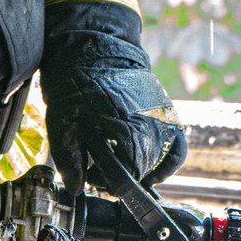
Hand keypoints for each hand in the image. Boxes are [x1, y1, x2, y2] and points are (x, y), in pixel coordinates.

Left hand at [40, 34, 187, 196]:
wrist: (94, 51)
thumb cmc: (77, 84)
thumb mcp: (63, 122)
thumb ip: (70, 159)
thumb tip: (77, 188)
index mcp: (128, 127)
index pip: (129, 173)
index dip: (108, 181)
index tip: (92, 176)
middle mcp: (152, 124)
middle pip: (143, 169)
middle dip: (120, 175)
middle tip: (98, 168)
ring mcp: (164, 118)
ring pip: (158, 160)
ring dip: (139, 168)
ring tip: (116, 162)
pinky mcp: (167, 114)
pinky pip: (178, 148)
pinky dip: (168, 163)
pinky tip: (152, 171)